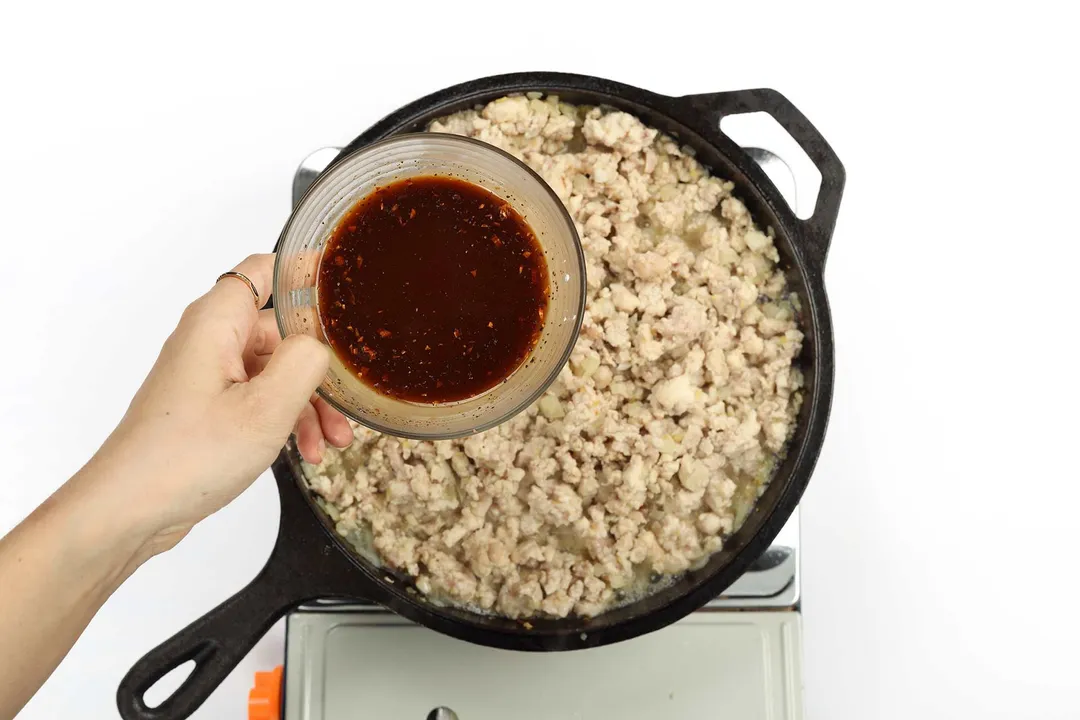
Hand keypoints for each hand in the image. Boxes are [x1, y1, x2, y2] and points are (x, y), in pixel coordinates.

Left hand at [87, 253, 352, 555]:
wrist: (130, 509)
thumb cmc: (185, 457)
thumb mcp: (266, 408)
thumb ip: (305, 362)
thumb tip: (321, 347)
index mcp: (217, 323)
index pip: (265, 269)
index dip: (306, 273)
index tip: (344, 289)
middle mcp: (210, 341)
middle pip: (281, 331)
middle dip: (320, 366)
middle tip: (348, 397)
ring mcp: (207, 376)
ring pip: (275, 371)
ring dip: (309, 403)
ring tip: (333, 440)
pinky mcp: (208, 408)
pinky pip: (259, 399)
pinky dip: (286, 420)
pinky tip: (305, 452)